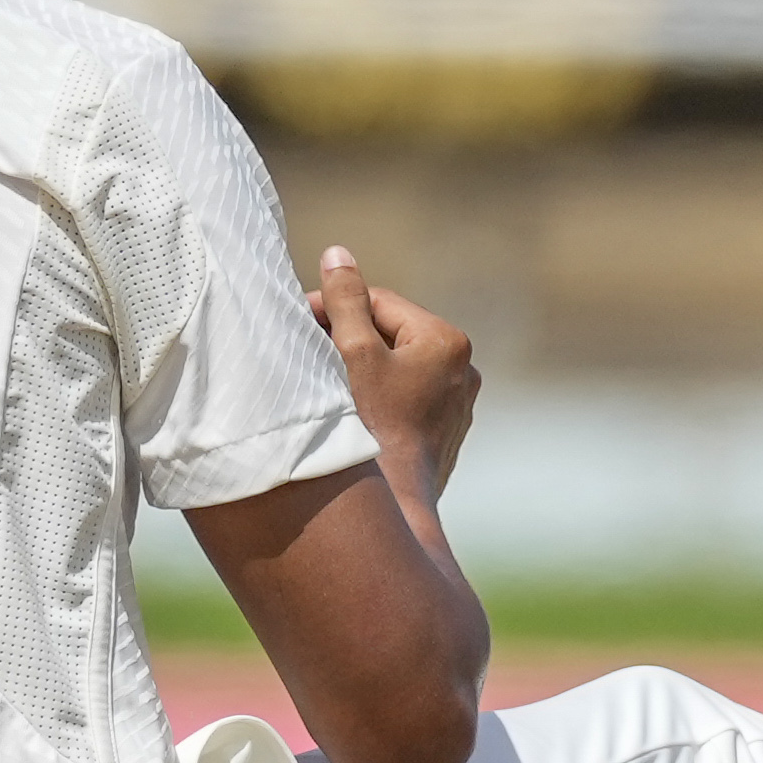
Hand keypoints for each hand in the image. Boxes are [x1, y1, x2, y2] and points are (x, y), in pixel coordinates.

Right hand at [309, 244, 478, 507]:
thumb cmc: (371, 429)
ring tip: (324, 383)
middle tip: (305, 352)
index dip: (335, 308)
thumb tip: (338, 254)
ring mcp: (457, 406)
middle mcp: (464, 371)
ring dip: (362, 368)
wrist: (392, 509)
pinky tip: (348, 412)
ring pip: (397, 368)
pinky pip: (406, 399)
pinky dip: (378, 397)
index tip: (298, 321)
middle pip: (390, 335)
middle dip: (348, 338)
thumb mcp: (352, 354)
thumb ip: (344, 300)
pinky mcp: (445, 435)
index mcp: (448, 342)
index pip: (379, 304)